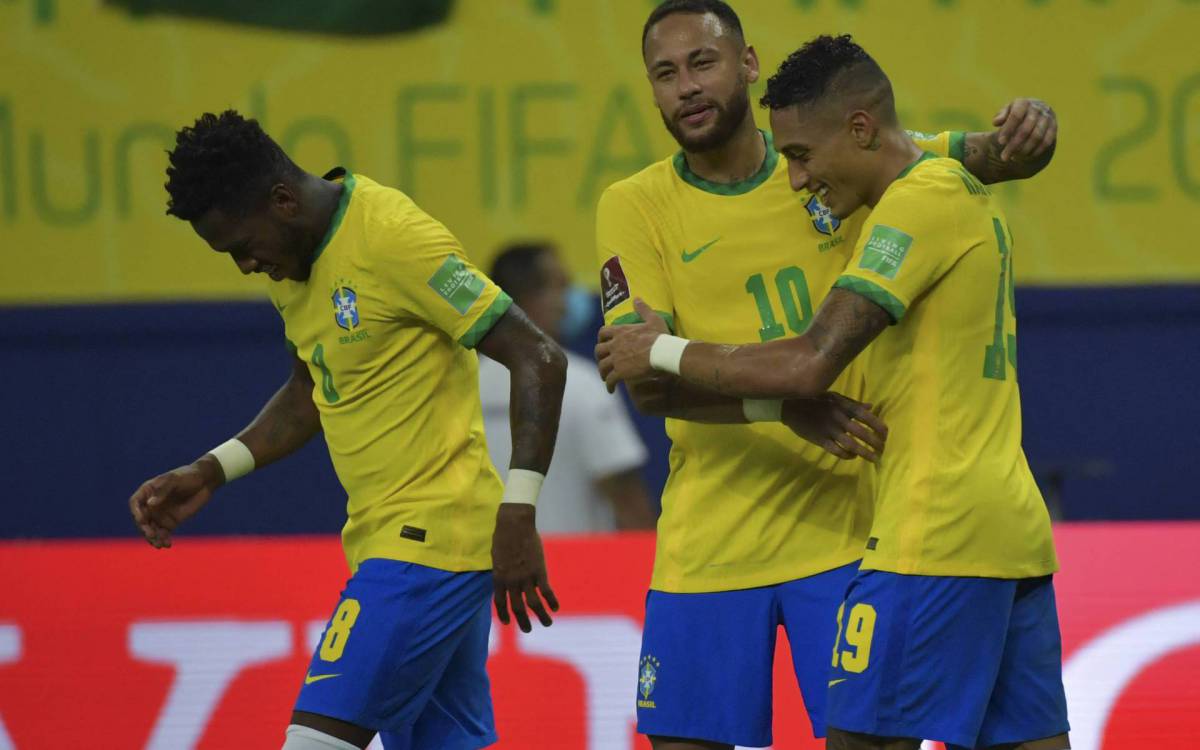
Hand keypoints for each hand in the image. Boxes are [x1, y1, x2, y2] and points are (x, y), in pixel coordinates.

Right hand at [128, 457, 221, 547]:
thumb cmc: (188, 476)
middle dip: (144, 528)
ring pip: (151, 529)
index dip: (136, 512)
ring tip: (159, 545)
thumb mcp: (175, 480)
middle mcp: (151, 505)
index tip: (142, 520)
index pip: (135, 503)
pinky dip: (163, 539)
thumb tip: (150, 504)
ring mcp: (160, 514)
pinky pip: (163, 533)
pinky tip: (167, 544)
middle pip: (142, 519)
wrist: (205, 482)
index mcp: (148, 491)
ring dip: (153, 538)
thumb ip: (163, 491)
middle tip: (152, 535)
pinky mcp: (170, 522)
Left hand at [491, 503, 558, 631]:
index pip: (500, 603)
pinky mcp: (539, 571)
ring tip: (547, 624)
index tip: (508, 622)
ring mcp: (526, 578)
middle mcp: (511, 582)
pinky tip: (555, 608)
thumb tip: (506, 576)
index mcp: (499, 578)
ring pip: (534, 604)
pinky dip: (551, 601)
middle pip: (517, 608)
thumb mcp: (498, 556)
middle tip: (528, 630)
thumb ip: (502, 570)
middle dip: (523, 622)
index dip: (503, 615)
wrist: (514, 525)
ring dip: (541, 616)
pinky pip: (546, 591)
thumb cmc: (504, 537)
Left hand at [595, 298, 668, 392]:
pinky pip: (610, 380)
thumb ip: (643, 309)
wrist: (663, 353)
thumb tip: (637, 299)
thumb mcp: (652, 319)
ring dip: (602, 372)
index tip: (603, 344)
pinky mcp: (620, 372)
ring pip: (602, 366)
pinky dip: (609, 385)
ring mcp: (616, 359)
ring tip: (606, 378)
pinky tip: (612, 390)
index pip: (602, 333)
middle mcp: (615, 344)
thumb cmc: (660, 337)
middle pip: (598, 351)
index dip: (601, 339)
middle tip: (604, 362)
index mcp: (621, 331)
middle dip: (599, 357)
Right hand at [782, 392, 887, 461]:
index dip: (878, 426)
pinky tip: (853, 456)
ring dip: (864, 453)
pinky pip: (836, 450)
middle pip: (861, 433)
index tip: (886, 434)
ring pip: (851, 444)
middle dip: (875, 442)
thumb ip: (852, 403)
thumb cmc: (814, 399)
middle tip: (883, 449)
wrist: (790, 406)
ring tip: (874, 458)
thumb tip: (871, 407)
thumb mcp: (834, 396)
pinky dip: (847, 455)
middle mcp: (838, 418)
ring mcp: (829, 430)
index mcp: (843, 406)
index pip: (866, 416)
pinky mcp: (820, 440)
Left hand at [992, 98, 1056, 161]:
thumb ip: (1000, 116)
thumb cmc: (1016, 113)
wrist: (1036, 111)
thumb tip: (996, 122)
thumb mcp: (1006, 111)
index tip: (1000, 142)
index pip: (1016, 116)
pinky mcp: (1054, 127)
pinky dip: (1035, 151)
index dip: (1008, 129)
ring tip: (1012, 157)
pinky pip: (1046, 142)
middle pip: (1025, 129)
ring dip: (1024, 150)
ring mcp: (1047, 118)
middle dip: (1014, 145)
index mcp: (1023, 103)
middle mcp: (1037, 109)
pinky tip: (1023, 157)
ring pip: (1037, 137)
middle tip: (1004, 157)